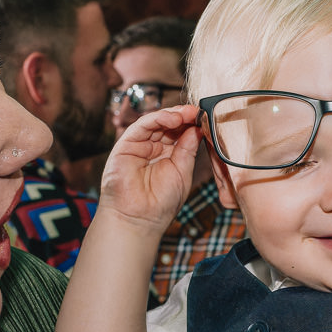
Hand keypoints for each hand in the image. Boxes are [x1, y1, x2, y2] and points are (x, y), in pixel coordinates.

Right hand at [96, 103, 201, 231]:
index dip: (192, 124)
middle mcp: (153, 148)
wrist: (139, 220)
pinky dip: (157, 118)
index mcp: (168, 155)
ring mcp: (139, 146)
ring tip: (187, 113)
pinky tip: (173, 118)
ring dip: (172, 115)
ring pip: (156, 122)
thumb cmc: (161, 203)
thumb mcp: (182, 172)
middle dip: (184, 117)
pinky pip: (142, 126)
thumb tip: (196, 128)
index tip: (205, 117)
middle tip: (198, 111)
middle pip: (169, 125)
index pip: (180, 133)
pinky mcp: (125, 145)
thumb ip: (188, 150)